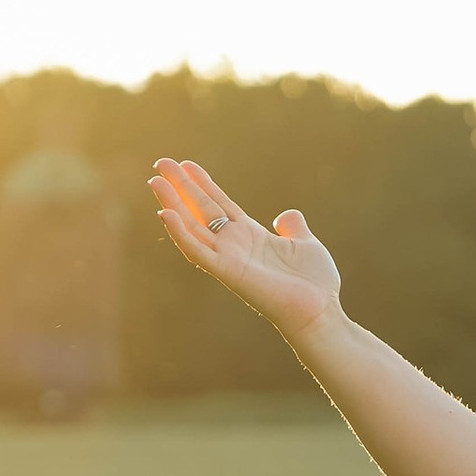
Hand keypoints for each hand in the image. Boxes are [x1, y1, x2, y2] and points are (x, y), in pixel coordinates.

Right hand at [147, 158, 342, 342]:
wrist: (321, 312)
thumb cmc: (315, 284)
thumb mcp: (305, 244)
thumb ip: (293, 227)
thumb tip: (287, 214)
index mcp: (251, 235)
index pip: (219, 203)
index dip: (202, 183)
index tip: (185, 163)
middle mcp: (235, 245)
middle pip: (201, 209)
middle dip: (180, 186)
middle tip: (160, 163)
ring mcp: (229, 258)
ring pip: (192, 226)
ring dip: (172, 203)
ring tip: (155, 181)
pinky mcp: (228, 273)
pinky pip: (198, 252)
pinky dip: (180, 234)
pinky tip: (166, 213)